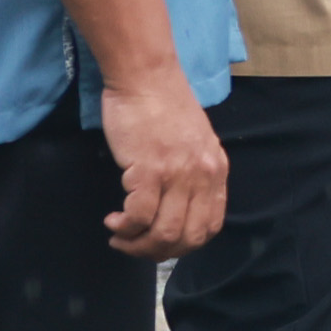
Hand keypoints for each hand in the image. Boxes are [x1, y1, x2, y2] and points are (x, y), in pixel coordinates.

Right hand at [98, 64, 228, 260]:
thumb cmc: (163, 107)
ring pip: (164, 232)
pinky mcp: (149, 169)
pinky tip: (113, 220)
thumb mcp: (195, 143)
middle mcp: (203, 176)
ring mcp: (178, 173)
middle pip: (188, 237)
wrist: (146, 78)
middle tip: (134, 246)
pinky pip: (139, 215)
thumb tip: (179, 207)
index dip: (184, 245)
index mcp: (217, 171)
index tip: (161, 244)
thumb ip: (194, 174)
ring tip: (120, 235)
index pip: (210, 226)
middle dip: (158, 252)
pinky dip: (124, 226)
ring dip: (137, 244)